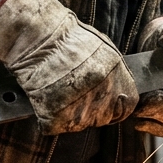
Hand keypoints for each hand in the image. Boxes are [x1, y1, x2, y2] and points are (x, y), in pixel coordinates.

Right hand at [0, 0, 136, 134]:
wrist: (34, 36)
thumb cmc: (63, 38)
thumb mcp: (100, 47)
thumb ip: (114, 72)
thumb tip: (119, 90)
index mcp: (113, 70)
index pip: (128, 104)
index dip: (117, 108)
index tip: (107, 107)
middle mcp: (100, 88)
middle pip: (103, 118)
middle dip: (91, 113)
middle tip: (74, 98)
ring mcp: (78, 102)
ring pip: (79, 125)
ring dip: (69, 115)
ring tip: (57, 94)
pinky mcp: (55, 114)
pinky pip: (55, 126)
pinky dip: (47, 118)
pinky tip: (44, 99)